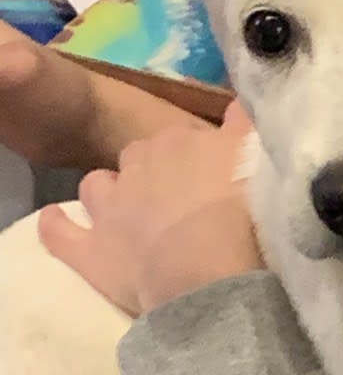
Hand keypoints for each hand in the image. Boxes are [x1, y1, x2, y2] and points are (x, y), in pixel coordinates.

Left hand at [38, 101, 262, 314]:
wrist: (208, 273)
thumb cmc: (242, 213)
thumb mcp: (255, 154)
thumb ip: (245, 123)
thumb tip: (239, 102)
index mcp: (181, 140)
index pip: (183, 137)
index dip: (196, 156)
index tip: (211, 175)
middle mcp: (139, 163)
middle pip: (140, 155)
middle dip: (153, 171)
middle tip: (179, 199)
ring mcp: (109, 206)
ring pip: (98, 183)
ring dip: (107, 190)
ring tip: (125, 208)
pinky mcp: (90, 250)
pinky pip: (60, 232)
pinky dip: (56, 226)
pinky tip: (55, 221)